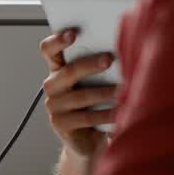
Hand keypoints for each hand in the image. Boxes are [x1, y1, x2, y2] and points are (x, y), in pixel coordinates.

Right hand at [39, 30, 118, 157]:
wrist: (88, 140)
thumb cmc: (94, 104)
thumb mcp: (93, 83)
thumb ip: (97, 67)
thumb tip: (116, 51)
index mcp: (57, 69)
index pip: (49, 50)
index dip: (58, 41)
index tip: (72, 34)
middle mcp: (52, 86)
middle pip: (68, 71)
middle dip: (90, 64)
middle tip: (109, 59)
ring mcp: (54, 106)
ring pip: (81, 96)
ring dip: (105, 92)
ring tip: (124, 89)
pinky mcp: (61, 125)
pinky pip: (87, 118)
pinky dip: (106, 114)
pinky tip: (121, 112)